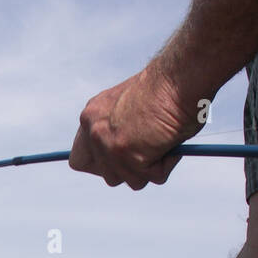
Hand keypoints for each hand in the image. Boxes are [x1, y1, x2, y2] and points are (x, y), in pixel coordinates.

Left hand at [70, 57, 205, 189]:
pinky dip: (168, 164)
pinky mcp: (129, 157)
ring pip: (132, 180)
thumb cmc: (166, 87)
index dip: (100, 166)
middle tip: (148, 156)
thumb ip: (121, 130)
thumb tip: (130, 157)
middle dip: (129, 172)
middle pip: (107, 176)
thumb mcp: (131, 108)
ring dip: (152, 167)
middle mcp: (94, 133)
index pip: (79, 159)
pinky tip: (171, 140)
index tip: (119, 162)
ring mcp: (110, 146)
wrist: (178, 77)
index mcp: (92, 117)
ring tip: (164, 140)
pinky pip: (154, 177)